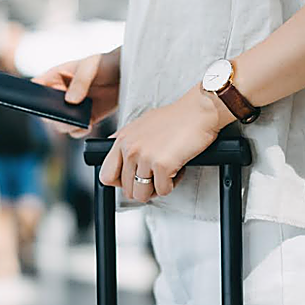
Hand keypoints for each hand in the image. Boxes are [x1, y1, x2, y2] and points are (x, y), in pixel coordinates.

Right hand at [33, 49, 119, 137]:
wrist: (126, 75)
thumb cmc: (105, 64)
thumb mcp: (91, 67)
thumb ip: (80, 82)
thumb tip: (70, 101)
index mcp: (55, 77)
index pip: (36, 87)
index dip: (32, 96)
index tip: (40, 103)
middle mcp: (60, 95)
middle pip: (46, 112)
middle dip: (53, 116)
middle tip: (65, 115)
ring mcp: (72, 108)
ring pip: (60, 124)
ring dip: (67, 125)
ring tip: (81, 121)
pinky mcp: (85, 119)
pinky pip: (76, 131)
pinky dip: (80, 130)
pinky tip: (89, 124)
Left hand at [99, 86, 227, 201]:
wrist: (199, 111)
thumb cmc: (176, 117)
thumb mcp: (141, 124)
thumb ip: (126, 140)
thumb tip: (115, 152)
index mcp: (122, 139)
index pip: (106, 175)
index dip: (120, 183)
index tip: (132, 180)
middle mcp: (130, 148)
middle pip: (126, 189)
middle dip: (142, 188)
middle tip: (155, 178)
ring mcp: (145, 157)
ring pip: (142, 194)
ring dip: (156, 189)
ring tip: (166, 174)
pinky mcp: (162, 165)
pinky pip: (163, 190)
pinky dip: (172, 185)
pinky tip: (177, 169)